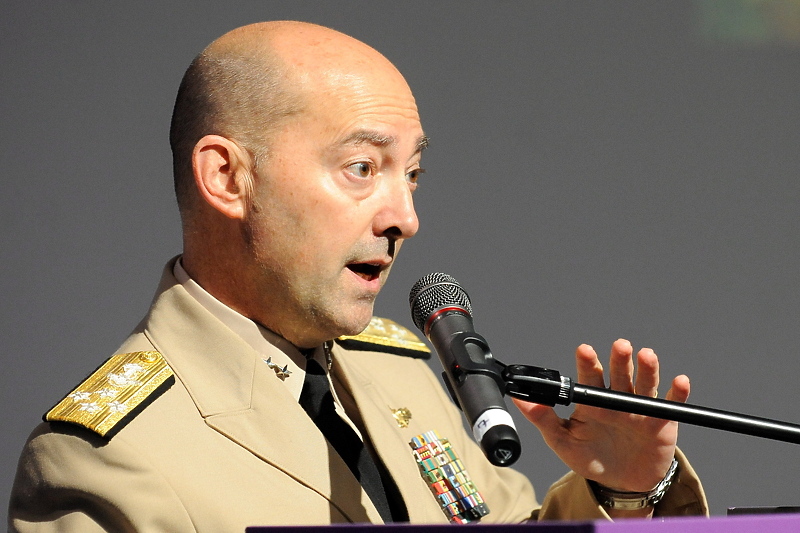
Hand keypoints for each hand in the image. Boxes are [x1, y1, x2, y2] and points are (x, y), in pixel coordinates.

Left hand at [513, 339, 688, 495]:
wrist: (621, 484)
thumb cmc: (591, 457)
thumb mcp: (562, 441)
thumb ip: (542, 418)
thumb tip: (517, 398)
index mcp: (592, 401)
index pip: (589, 376)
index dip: (587, 363)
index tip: (584, 350)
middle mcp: (616, 399)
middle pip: (619, 374)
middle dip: (619, 359)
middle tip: (619, 346)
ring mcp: (639, 408)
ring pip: (644, 383)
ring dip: (647, 369)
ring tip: (646, 355)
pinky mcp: (662, 421)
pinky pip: (670, 403)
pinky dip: (676, 393)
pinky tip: (679, 382)